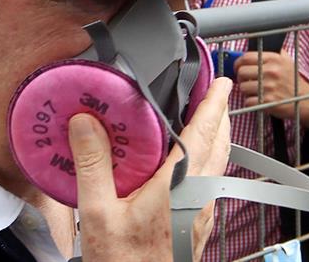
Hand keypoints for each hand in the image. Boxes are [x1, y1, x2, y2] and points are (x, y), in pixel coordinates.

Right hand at [69, 77, 231, 261]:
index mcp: (178, 186)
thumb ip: (94, 164)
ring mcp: (201, 213)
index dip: (214, 105)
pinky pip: (210, 182)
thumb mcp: (98, 213)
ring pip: (217, 165)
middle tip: (215, 94)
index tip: (223, 82)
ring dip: (216, 138)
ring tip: (206, 120)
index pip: (202, 134)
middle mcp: (198, 197)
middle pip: (218, 146)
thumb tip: (85, 120)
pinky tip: (189, 163)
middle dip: (221, 117)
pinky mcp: (196, 225)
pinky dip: (207, 159)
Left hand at [235, 51, 308, 130]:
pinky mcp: (268, 102)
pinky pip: (248, 101)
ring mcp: (269, 87)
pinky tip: (258, 100)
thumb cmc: (294, 81)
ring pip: (243, 88)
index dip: (238, 63)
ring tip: (254, 91)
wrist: (307, 100)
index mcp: (274, 59)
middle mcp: (271, 71)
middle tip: (246, 81)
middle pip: (241, 72)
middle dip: (241, 78)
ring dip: (246, 91)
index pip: (246, 57)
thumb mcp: (286, 61)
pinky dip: (250, 102)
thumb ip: (271, 54)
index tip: (238, 68)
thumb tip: (249, 51)